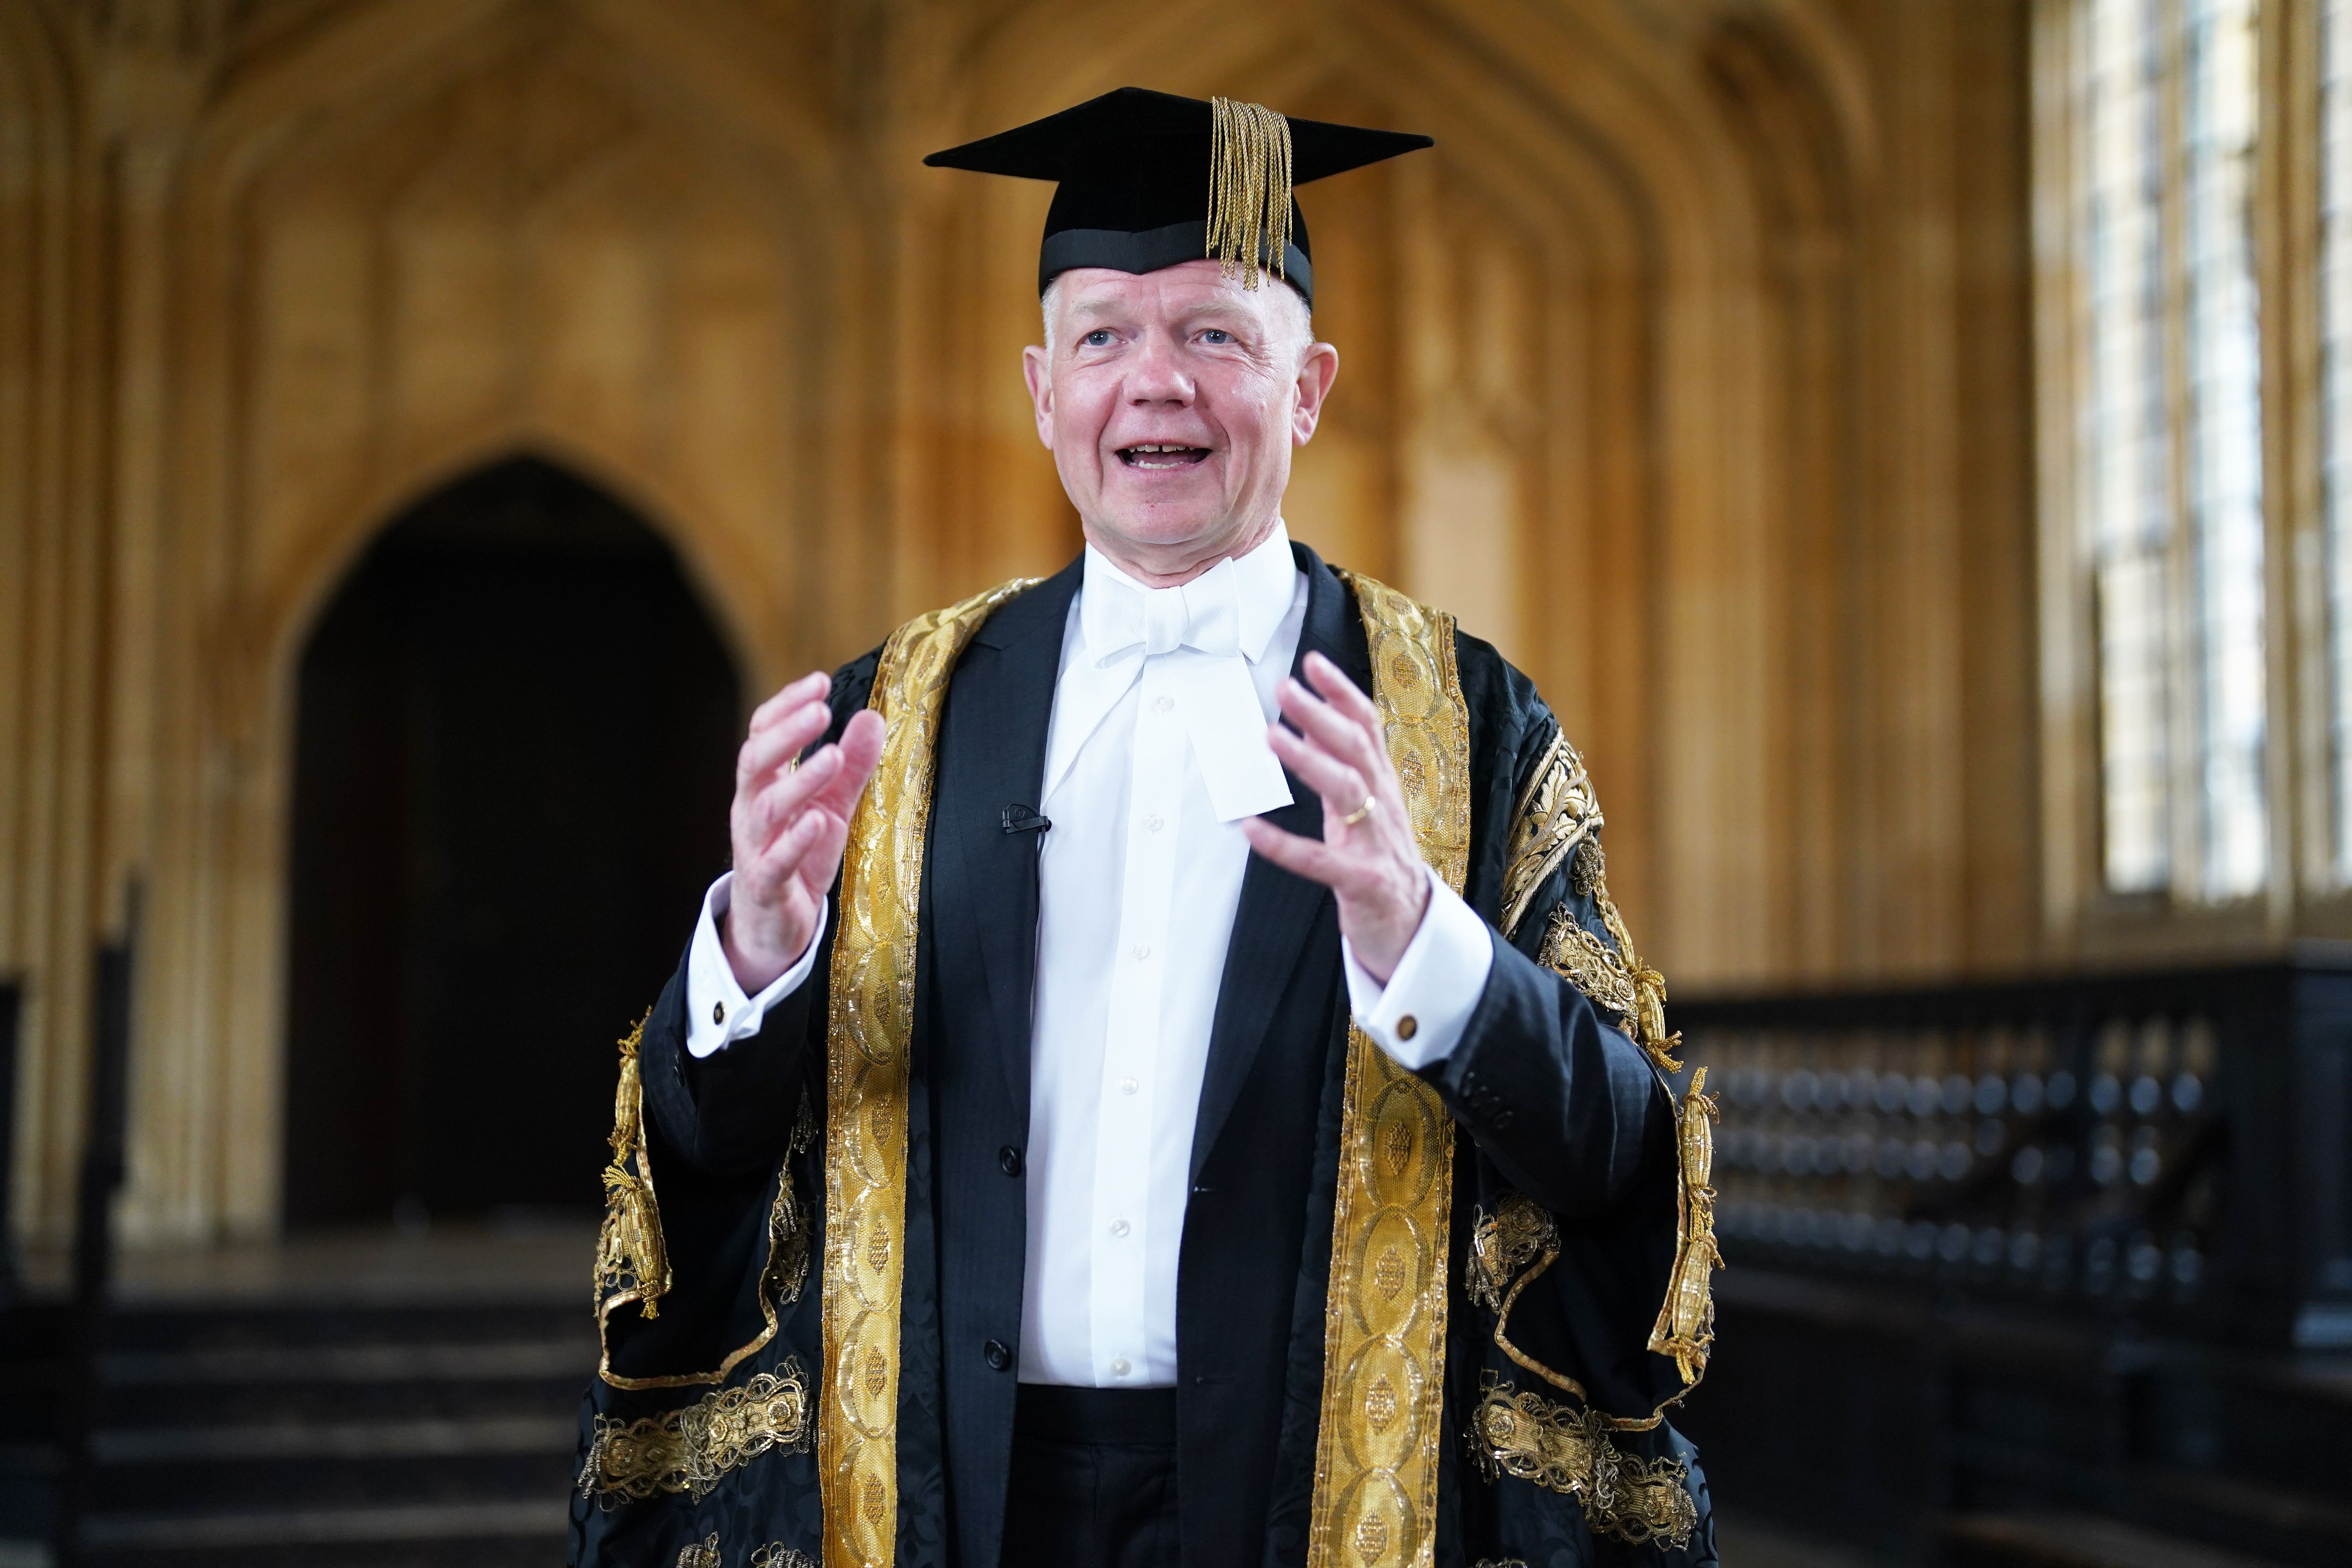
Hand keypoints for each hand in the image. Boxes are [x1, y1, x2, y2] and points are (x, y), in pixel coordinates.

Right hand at [722, 671, 885, 992]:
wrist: (774, 924)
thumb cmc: (799, 855)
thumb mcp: (832, 805)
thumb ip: (851, 765)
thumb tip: (871, 716)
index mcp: (763, 785)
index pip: (762, 734)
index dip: (786, 706)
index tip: (818, 681)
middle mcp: (751, 810)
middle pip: (754, 762)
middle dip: (786, 734)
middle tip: (820, 710)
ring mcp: (755, 848)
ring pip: (766, 809)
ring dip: (799, 780)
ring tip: (831, 757)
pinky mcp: (766, 885)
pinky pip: (775, 861)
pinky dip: (796, 840)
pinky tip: (818, 821)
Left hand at [1238, 652, 1430, 982]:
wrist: (1413, 929)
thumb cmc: (1381, 864)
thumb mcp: (1366, 810)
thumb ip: (1344, 771)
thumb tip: (1309, 727)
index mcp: (1383, 787)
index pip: (1367, 728)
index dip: (1342, 692)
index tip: (1311, 662)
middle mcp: (1383, 807)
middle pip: (1356, 749)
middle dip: (1321, 715)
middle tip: (1284, 688)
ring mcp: (1376, 844)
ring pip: (1347, 790)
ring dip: (1308, 761)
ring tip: (1271, 736)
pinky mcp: (1363, 883)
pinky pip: (1320, 861)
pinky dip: (1284, 845)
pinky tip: (1252, 830)